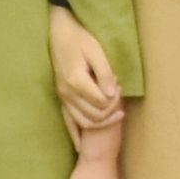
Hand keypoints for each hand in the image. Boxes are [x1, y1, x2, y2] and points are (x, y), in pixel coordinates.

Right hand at [46, 9, 123, 139]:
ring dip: (102, 121)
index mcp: (76, 81)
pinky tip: (81, 146)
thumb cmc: (79, 38)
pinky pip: (68, 122)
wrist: (58, 31)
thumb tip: (112, 93)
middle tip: (120, 96)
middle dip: (111, 110)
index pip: (102, 102)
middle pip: (95, 115)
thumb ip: (104, 72)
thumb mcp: (96, 50)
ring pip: (84, 122)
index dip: (115, 99)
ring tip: (115, 111)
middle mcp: (67, 93)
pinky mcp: (61, 98)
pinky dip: (76, 135)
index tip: (120, 86)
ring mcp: (63, 97)